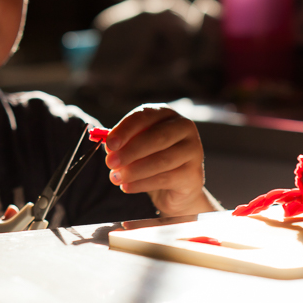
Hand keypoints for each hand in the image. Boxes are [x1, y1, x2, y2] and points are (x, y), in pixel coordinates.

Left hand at [105, 104, 221, 216]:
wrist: (175, 188)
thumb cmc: (152, 160)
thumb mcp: (136, 147)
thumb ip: (123, 143)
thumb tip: (108, 147)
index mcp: (166, 114)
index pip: (145, 116)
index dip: (125, 130)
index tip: (109, 144)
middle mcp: (184, 128)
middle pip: (157, 137)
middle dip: (130, 151)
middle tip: (110, 163)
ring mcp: (193, 150)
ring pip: (161, 160)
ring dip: (134, 170)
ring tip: (116, 178)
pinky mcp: (193, 174)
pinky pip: (165, 178)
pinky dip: (142, 184)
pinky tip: (127, 187)